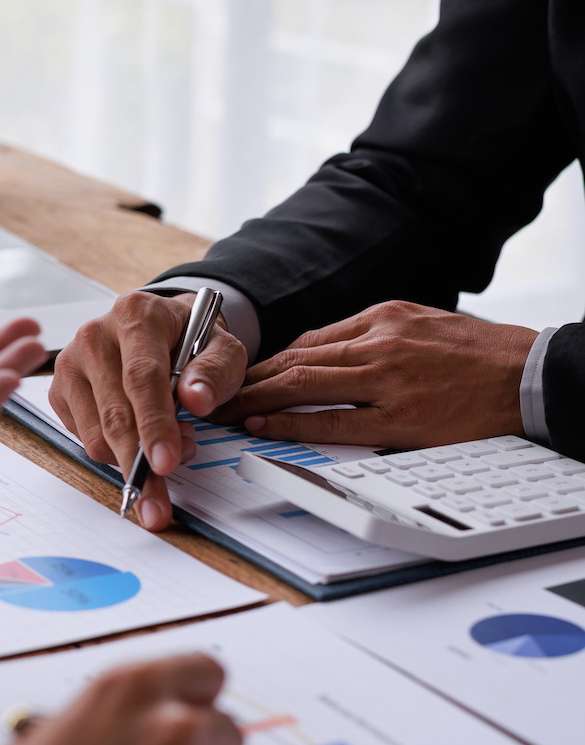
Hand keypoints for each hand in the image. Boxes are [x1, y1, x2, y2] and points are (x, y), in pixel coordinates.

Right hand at [51, 293, 246, 531]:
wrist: (161, 328)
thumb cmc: (190, 340)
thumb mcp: (221, 347)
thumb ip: (214, 371)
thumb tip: (195, 400)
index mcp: (135, 316)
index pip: (141, 377)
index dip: (154, 424)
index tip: (165, 463)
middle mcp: (95, 336)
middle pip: (114, 414)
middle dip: (139, 465)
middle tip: (157, 505)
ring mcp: (71, 364)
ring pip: (95, 436)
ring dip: (133, 458)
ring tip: (172, 445)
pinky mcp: (60, 391)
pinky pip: (85, 440)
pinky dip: (116, 452)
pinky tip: (141, 436)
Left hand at [224, 300, 536, 447]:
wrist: (531, 375)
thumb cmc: (480, 355)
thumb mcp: (422, 324)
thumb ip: (374, 337)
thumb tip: (325, 353)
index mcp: (384, 318)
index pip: (310, 341)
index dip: (268, 361)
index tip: (240, 374)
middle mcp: (380, 344)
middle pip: (297, 361)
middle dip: (249, 379)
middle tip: (213, 393)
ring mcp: (389, 381)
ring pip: (305, 386)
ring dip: (258, 399)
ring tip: (225, 411)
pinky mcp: (402, 418)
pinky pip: (335, 423)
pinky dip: (293, 424)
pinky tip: (266, 426)